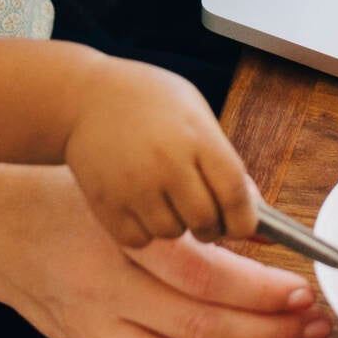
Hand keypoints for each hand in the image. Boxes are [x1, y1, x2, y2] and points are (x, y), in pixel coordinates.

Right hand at [0, 166, 329, 337]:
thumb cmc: (66, 197)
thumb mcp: (128, 188)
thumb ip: (187, 215)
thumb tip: (263, 237)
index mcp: (120, 239)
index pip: (203, 275)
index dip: (259, 290)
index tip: (300, 288)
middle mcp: (106, 292)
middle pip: (201, 326)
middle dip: (268, 330)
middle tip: (313, 321)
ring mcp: (98, 330)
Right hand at [64, 56, 261, 246]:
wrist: (83, 98)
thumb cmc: (149, 102)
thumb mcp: (195, 114)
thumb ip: (223, 161)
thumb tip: (254, 218)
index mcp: (196, 137)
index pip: (234, 194)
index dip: (244, 218)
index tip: (242, 224)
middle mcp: (166, 163)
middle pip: (206, 220)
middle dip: (211, 225)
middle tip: (204, 214)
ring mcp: (134, 185)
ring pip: (172, 233)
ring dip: (176, 224)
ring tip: (165, 197)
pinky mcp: (106, 204)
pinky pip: (139, 239)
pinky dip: (144, 230)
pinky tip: (140, 204)